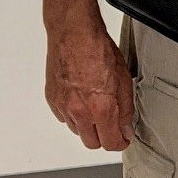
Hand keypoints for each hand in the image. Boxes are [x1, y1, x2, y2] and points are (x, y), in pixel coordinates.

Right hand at [45, 17, 132, 150]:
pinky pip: (64, 117)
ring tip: (95, 105)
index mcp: (101, 109)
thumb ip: (126, 110)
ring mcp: (64, 107)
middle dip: (104, 137)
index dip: (120, 143)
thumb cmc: (98, 50)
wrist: (74, 34)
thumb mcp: (123, 81)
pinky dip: (73, 114)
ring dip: (88, 125)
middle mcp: (80, 112)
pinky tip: (81, 98)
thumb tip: (125, 129)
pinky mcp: (52, 99)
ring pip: (77, 131)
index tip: (122, 139)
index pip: (110, 143)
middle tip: (111, 124)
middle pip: (92, 143)